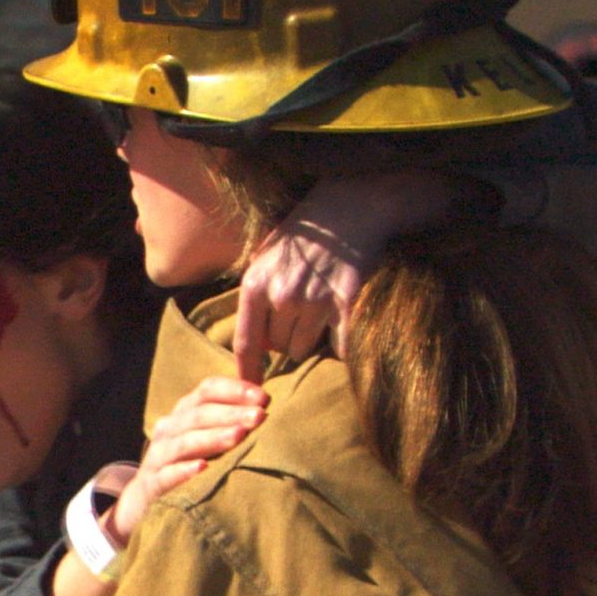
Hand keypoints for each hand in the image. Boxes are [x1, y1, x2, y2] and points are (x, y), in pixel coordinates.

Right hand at [107, 377, 266, 539]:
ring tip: (239, 437)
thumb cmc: (191, 462)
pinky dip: (184, 471)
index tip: (263, 397)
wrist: (148, 499)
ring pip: (184, 442)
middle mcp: (170, 429)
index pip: (207, 390)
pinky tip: (204, 468)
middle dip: (231, 414)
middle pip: (198, 414)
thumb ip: (233, 416)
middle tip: (259, 416)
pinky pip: (166, 475)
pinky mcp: (152, 484)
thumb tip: (270, 399)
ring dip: (212, 437)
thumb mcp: (208, 436)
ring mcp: (158, 456)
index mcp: (185, 412)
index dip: (235, 390)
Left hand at [231, 170, 462, 380]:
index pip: (246, 341)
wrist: (350, 207)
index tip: (249, 388)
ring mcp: (315, 299)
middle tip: (298, 315)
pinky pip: (339, 345)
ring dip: (309, 340)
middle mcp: (282, 295)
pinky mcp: (347, 301)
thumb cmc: (304, 234)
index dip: (246, 370)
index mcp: (256, 283)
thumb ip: (256, 294)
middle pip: (277, 347)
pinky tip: (341, 326)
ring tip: (318, 311)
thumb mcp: (266, 256)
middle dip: (284, 339)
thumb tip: (252, 342)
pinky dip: (341, 345)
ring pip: (303, 348)